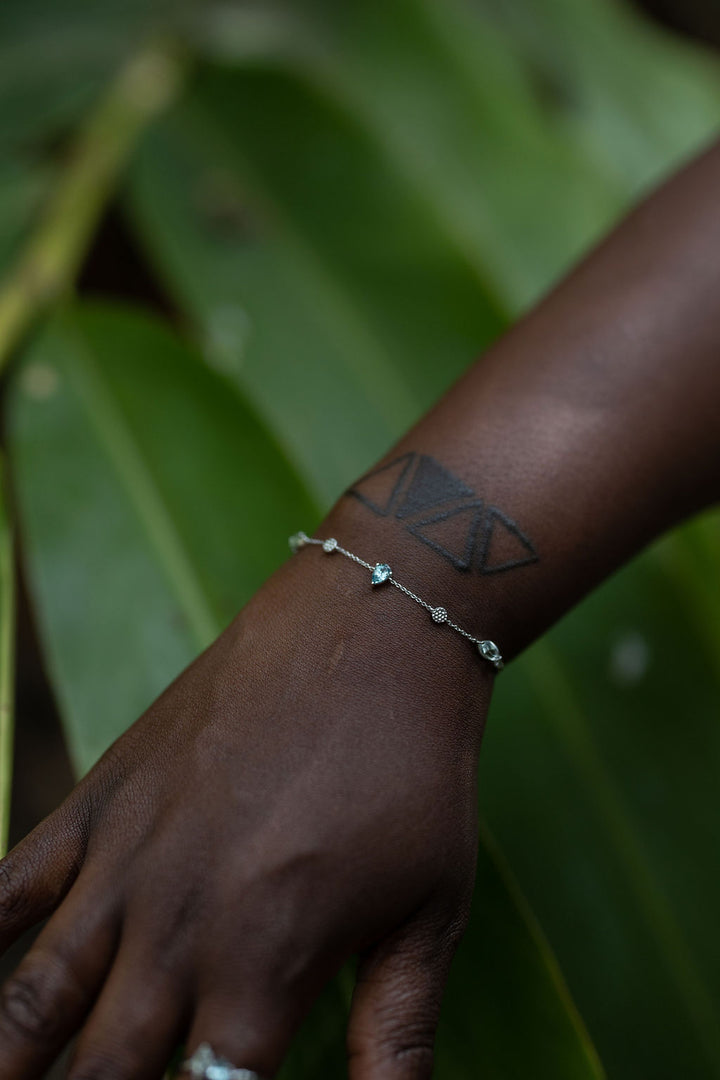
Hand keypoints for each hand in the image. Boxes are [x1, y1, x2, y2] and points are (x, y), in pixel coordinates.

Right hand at [0, 515, 492, 1079]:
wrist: (369, 635)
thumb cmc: (412, 772)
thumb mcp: (428, 914)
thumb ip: (400, 1037)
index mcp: (265, 970)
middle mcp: (180, 928)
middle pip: (101, 1072)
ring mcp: (126, 859)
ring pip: (32, 999)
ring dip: (10, 1060)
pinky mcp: (101, 799)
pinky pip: (7, 883)